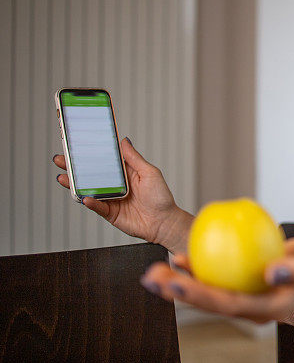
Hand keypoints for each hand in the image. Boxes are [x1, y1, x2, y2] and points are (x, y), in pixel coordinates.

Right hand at [53, 137, 191, 250]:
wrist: (164, 222)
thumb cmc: (161, 197)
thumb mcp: (149, 172)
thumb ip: (134, 158)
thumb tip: (123, 140)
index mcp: (124, 172)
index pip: (104, 160)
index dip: (91, 153)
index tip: (76, 144)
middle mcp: (115, 184)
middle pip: (91, 174)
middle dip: (75, 167)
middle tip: (61, 159)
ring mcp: (111, 199)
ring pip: (89, 190)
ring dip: (75, 184)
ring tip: (63, 177)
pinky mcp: (110, 213)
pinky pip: (97, 206)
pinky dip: (90, 202)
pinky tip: (84, 197)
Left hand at [139, 231, 293, 323]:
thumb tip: (270, 273)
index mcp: (271, 309)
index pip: (231, 305)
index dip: (201, 296)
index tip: (177, 283)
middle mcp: (254, 307)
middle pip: (212, 303)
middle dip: (179, 293)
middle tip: (152, 277)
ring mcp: (248, 297)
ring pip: (209, 293)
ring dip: (180, 283)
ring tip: (154, 272)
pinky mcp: (244, 284)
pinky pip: (217, 278)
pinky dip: (199, 267)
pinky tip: (180, 256)